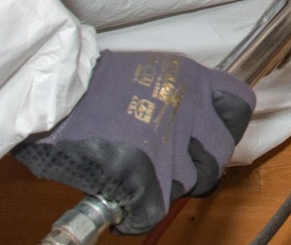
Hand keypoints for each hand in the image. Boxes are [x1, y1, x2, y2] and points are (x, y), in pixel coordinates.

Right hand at [15, 50, 253, 234]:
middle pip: (217, 157)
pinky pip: (153, 210)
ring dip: (163, 190)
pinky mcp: (142, 170)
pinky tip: (124, 205)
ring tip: (137, 181)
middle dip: (198, 171)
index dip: (226, 130)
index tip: (210, 141)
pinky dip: (137, 215)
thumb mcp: (147, 74)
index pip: (238, 107)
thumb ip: (175, 100)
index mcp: (189, 79)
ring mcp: (165, 141)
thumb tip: (192, 134)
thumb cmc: (88, 88)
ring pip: (185, 185)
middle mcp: (185, 108)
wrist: (51, 94)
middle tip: (173, 173)